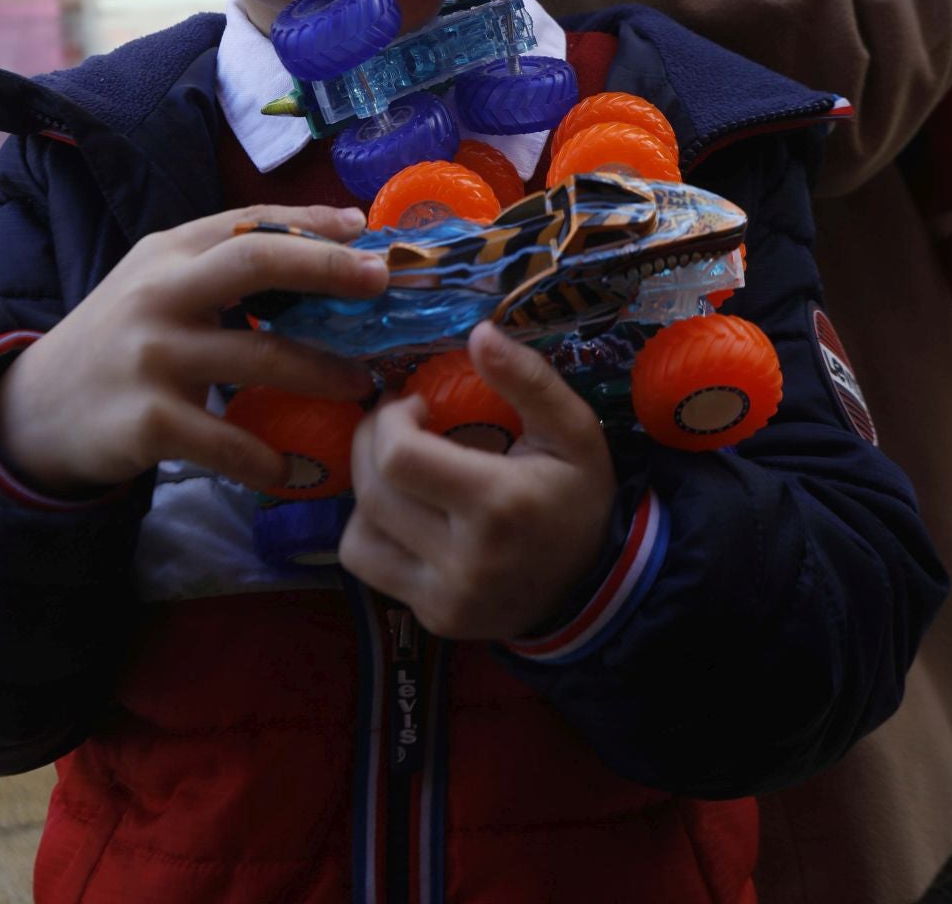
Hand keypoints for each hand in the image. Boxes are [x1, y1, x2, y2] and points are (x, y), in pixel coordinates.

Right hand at [0, 203, 384, 496]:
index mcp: (167, 253)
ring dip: (324, 372)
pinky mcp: (148, 420)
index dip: (312, 222)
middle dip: (327, 268)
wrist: (34, 412)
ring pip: (261, 356)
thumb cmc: (120, 341)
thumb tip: (325, 247)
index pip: (250, 221)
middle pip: (256, 262)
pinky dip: (267, 457)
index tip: (366, 230)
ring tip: (363, 383)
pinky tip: (293, 467)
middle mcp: (160, 293)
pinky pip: (228, 439)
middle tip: (381, 283)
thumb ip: (220, 266)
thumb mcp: (157, 285)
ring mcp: (153, 356)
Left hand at [338, 323, 616, 641]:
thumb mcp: (573, 429)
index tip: (414, 403)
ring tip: (396, 467)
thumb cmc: (579, 495)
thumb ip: (527, 378)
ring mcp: (445, 597)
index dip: (390, 420)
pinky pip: (369, 567)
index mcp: (497, 504)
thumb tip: (478, 331)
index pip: (398, 458)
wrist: (594, 585)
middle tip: (394, 422)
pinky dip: (372, 531)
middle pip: (371, 492)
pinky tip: (402, 511)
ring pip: (357, 534)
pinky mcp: (432, 619)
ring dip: (365, 489)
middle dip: (370, 442)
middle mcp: (464, 559)